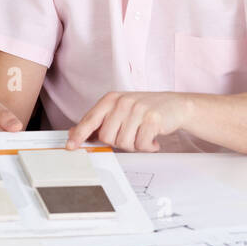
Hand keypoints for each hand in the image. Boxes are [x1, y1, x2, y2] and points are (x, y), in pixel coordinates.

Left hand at [66, 91, 189, 151]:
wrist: (175, 105)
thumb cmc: (146, 109)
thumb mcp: (120, 110)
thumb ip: (100, 121)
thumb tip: (75, 132)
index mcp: (111, 99)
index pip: (90, 119)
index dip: (79, 134)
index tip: (71, 145)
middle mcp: (122, 102)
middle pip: (107, 137)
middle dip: (119, 142)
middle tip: (131, 136)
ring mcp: (137, 109)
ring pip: (124, 143)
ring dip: (135, 145)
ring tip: (142, 134)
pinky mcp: (152, 118)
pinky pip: (141, 144)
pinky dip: (148, 146)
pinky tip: (152, 138)